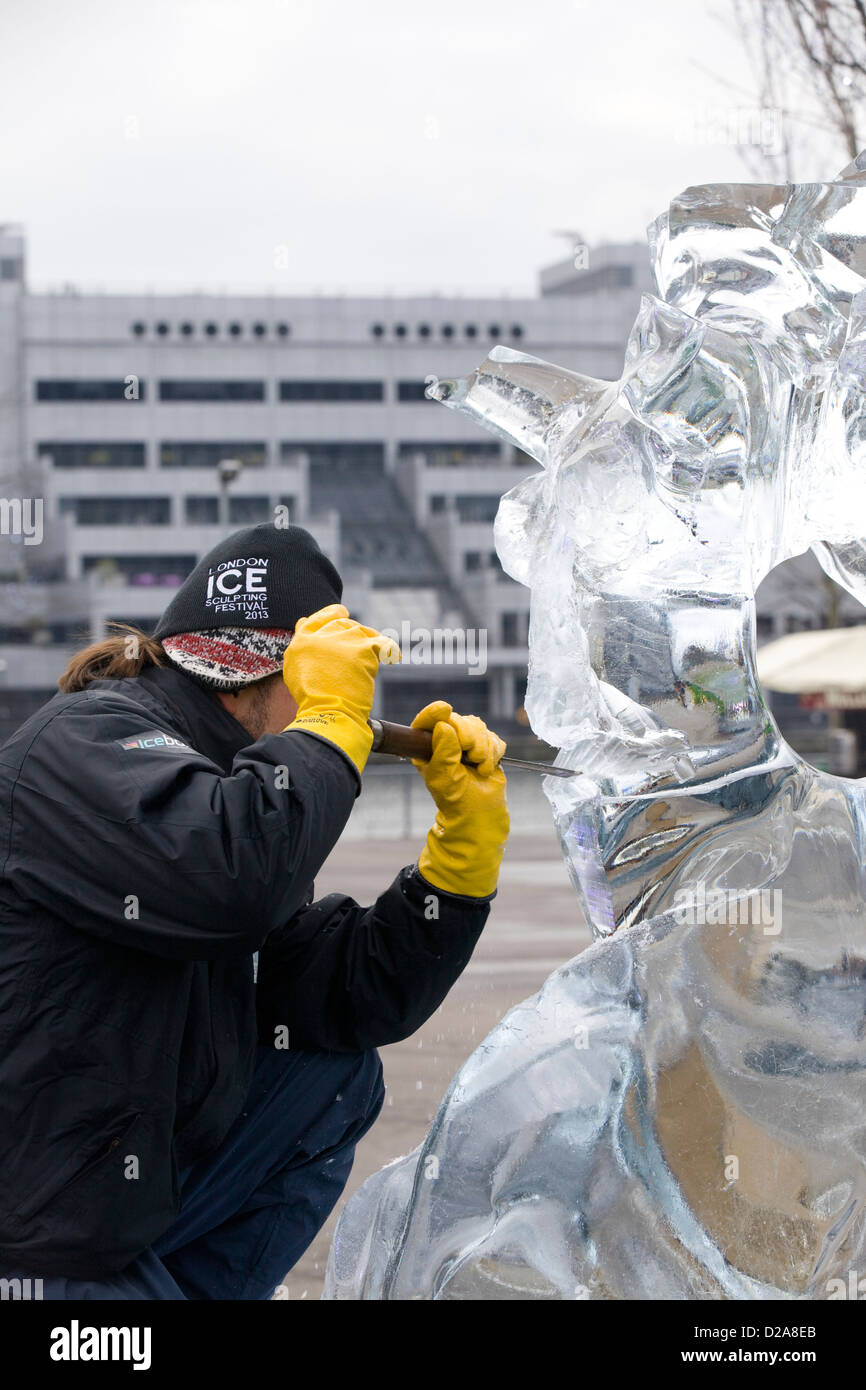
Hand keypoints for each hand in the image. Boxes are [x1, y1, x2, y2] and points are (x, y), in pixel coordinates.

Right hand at [282, 603, 400, 773]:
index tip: (343, 614)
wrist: (326, 710)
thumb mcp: (294, 664)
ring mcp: (343, 638)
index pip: (322, 617)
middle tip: (358, 656)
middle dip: (353, 637)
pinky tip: (393, 658)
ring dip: (369, 646)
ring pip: (363, 633)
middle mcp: (323, 633)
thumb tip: (303, 620)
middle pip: (345, 624)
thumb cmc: (311, 696)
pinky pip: (383, 644)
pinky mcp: (362, 648)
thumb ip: (301, 641)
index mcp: (304, 637)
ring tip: (370, 663)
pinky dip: (390, 651)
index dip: (334, 614)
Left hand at [411, 700, 508, 897]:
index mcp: (428, 747)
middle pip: (459, 720)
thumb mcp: (444, 777)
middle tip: (471, 757)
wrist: (480, 816)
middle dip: (469, 737)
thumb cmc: (456, 800)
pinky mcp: (487, 749)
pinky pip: (494, 738)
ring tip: (479, 769)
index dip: (436, 712)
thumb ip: (444, 751)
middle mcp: (447, 742)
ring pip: (478, 727)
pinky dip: (494, 753)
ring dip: (483, 749)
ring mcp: (467, 744)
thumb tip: (444, 726)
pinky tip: (487, 769)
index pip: (429, 721)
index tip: (444, 710)